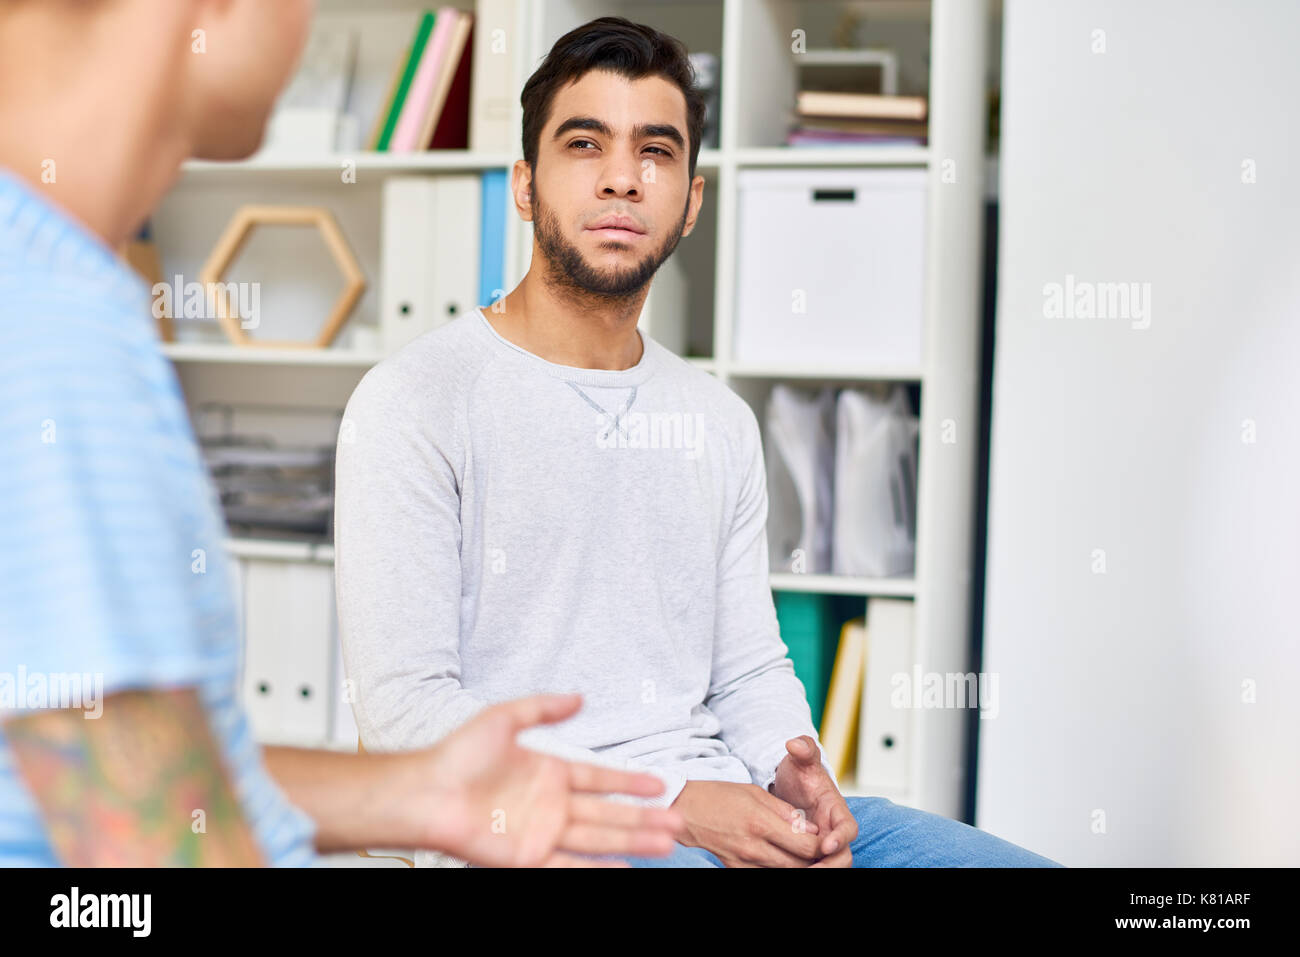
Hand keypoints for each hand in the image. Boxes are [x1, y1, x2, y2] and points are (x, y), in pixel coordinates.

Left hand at [417, 693, 685, 866]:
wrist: (427, 792)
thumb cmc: (457, 755)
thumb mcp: (503, 718)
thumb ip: (543, 708)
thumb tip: (579, 697)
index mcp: (548, 772)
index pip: (599, 778)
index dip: (630, 781)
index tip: (661, 784)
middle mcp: (550, 804)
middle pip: (608, 813)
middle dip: (643, 817)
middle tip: (678, 821)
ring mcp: (542, 832)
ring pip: (598, 839)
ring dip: (632, 841)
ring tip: (665, 843)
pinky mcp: (527, 858)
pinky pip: (570, 865)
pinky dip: (598, 868)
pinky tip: (624, 868)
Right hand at [671, 779, 823, 866]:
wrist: (685, 810)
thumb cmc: (720, 796)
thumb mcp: (755, 793)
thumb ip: (785, 812)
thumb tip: (811, 829)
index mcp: (761, 823)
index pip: (806, 846)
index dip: (822, 845)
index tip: (825, 839)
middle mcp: (754, 847)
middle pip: (799, 865)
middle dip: (814, 859)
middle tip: (817, 849)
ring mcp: (744, 862)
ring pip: (785, 872)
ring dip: (797, 865)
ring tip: (800, 853)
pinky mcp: (735, 869)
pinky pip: (765, 874)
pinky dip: (777, 868)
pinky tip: (779, 857)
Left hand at [770, 735, 855, 866]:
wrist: (792, 785)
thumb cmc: (800, 773)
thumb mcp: (800, 760)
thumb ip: (803, 749)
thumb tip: (795, 744)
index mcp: (836, 809)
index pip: (848, 827)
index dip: (841, 837)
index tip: (827, 844)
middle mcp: (833, 829)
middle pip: (843, 855)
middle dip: (830, 865)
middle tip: (809, 870)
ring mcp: (824, 842)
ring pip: (831, 864)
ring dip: (818, 870)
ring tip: (795, 873)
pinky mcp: (811, 852)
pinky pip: (814, 865)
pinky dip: (804, 869)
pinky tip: (785, 870)